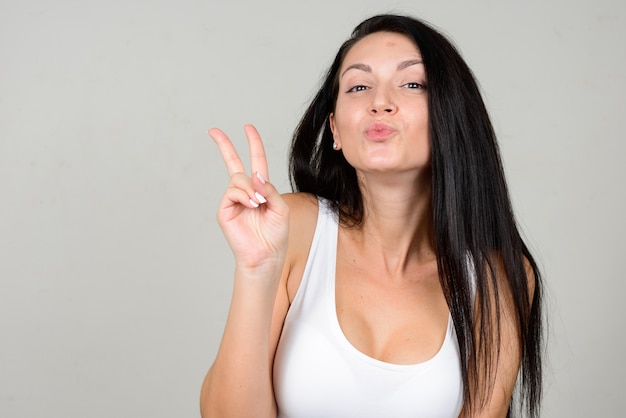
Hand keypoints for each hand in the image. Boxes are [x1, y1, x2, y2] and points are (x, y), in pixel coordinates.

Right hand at [209, 124, 288, 271]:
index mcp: (260, 189)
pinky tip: (251, 205)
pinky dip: (244, 195)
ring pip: (239, 179)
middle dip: (224, 145)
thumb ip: (270, 189)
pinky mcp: (224, 209)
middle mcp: (245, 192)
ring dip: (251, 188)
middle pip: (233, 163)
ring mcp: (233, 200)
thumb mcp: (280, 207)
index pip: (256, 162)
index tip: (248, 128)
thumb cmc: (275, 234)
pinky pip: (233, 191)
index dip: (253, 144)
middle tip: (213, 130)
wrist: (265, 255)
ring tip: (258, 203)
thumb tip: (255, 175)